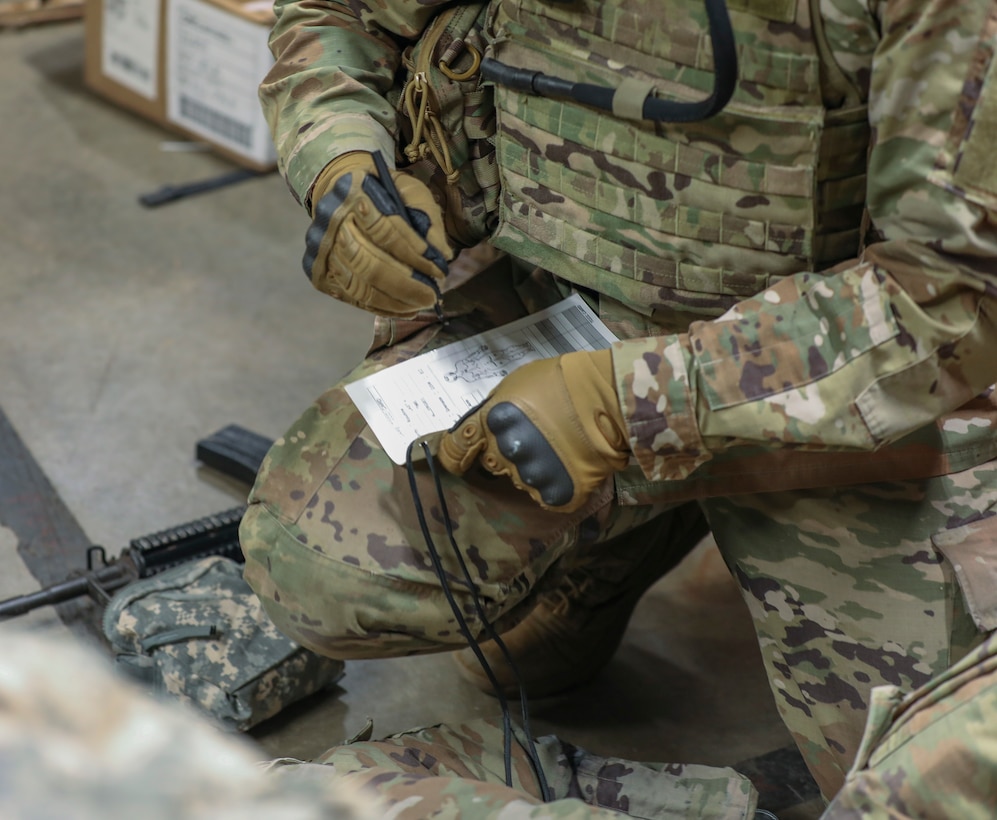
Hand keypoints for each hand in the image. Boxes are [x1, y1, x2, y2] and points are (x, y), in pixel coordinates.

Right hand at [303, 151, 453, 316]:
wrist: (341, 192)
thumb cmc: (384, 192)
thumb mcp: (411, 193)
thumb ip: (429, 221)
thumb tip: (442, 257)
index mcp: (355, 196)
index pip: (387, 232)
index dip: (415, 255)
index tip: (439, 270)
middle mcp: (333, 225)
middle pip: (370, 265)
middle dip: (406, 285)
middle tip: (432, 297)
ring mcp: (324, 252)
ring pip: (360, 286)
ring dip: (394, 301)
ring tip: (420, 305)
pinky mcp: (321, 273)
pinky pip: (353, 298)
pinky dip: (381, 308)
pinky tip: (404, 309)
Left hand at [437, 349, 629, 512]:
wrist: (612, 397)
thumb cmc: (565, 380)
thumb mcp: (518, 381)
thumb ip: (496, 407)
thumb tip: (486, 423)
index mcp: (493, 420)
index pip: (455, 449)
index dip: (456, 454)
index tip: (458, 458)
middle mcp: (508, 451)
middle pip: (492, 462)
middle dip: (506, 453)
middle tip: (534, 437)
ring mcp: (533, 474)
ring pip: (521, 478)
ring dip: (534, 468)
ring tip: (558, 448)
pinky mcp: (557, 492)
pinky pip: (547, 494)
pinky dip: (556, 484)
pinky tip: (569, 465)